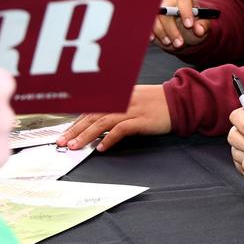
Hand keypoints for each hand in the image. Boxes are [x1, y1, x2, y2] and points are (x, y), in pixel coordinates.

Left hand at [56, 85, 171, 151]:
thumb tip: (98, 122)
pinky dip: (110, 138)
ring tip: (76, 146)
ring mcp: (132, 110)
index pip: (92, 108)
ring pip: (103, 122)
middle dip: (76, 129)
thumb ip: (117, 107)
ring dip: (87, 135)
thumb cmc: (157, 101)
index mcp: (118, 95)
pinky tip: (101, 148)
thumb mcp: (133, 99)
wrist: (179, 101)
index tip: (66, 132)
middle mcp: (122, 101)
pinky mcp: (141, 120)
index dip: (77, 121)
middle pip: (94, 115)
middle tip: (63, 141)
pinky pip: (122, 129)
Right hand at [151, 0, 210, 49]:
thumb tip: (199, 29)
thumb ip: (203, 26)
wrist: (185, 35)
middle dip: (172, 29)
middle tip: (179, 43)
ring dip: (162, 33)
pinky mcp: (151, 20)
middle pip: (166, 11)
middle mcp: (170, 3)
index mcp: (185, 0)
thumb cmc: (194, 27)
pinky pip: (147, 24)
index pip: (183, 0)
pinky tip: (155, 39)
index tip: (189, 26)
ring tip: (170, 43)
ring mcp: (158, 11)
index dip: (185, 12)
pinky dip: (151, 33)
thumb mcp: (203, 26)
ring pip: (155, 19)